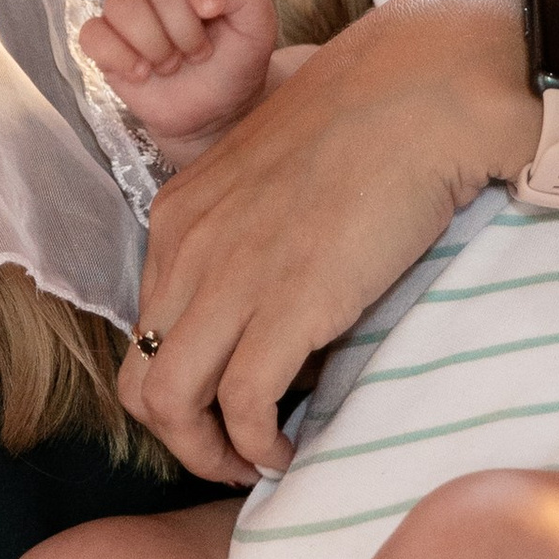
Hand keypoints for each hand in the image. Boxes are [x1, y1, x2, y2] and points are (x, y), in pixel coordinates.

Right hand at [78, 0, 278, 157]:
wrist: (212, 111)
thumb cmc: (234, 64)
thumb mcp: (260, 29)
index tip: (212, 11)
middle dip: (185, 30)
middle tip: (199, 54)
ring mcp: (131, 11)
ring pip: (123, 3)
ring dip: (154, 44)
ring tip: (171, 65)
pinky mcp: (106, 39)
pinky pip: (93, 33)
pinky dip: (118, 56)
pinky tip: (142, 74)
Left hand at [123, 0, 532, 482]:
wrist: (419, 96)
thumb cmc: (368, 125)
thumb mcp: (273, 174)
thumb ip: (250, 230)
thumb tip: (272, 299)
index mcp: (177, 217)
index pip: (143, 329)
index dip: (178, 383)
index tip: (223, 403)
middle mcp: (185, 252)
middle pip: (139, 381)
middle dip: (179, 436)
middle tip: (232, 451)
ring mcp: (228, 281)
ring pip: (171, 405)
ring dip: (209, 453)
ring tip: (257, 462)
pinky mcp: (283, 308)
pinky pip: (241, 407)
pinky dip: (259, 445)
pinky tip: (289, 447)